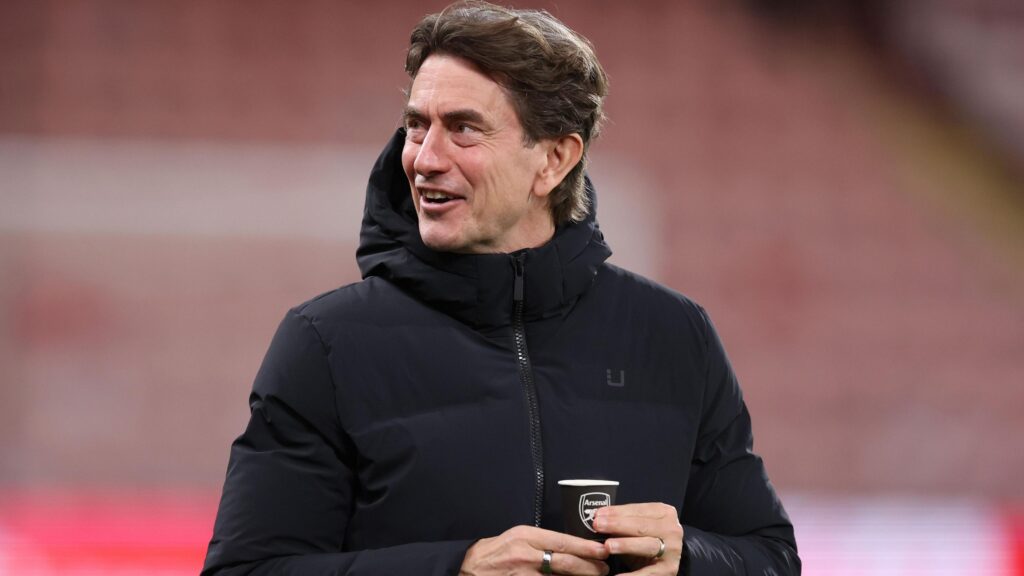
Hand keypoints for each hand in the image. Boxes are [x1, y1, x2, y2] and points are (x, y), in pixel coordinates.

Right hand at [460, 525, 609, 575]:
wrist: (471, 566)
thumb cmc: (499, 550)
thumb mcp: (519, 537)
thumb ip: (543, 540)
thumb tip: (573, 546)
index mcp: (526, 536)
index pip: (562, 541)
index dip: (585, 547)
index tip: (602, 550)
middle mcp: (525, 555)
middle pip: (565, 563)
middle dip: (589, 567)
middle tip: (604, 569)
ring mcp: (522, 575)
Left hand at [592, 503, 683, 574]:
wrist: (665, 560)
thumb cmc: (646, 540)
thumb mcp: (637, 527)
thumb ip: (622, 521)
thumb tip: (598, 517)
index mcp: (664, 513)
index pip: (638, 510)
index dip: (617, 512)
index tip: (598, 514)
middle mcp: (671, 530)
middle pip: (642, 526)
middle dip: (617, 525)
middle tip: (598, 526)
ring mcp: (672, 551)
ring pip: (647, 546)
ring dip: (626, 545)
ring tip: (608, 546)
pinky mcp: (669, 570)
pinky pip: (648, 573)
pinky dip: (632, 575)